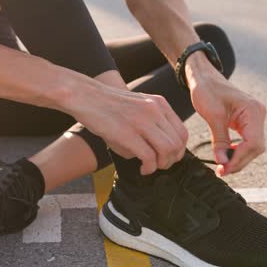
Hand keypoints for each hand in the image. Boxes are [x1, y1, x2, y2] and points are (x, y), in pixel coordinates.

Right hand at [69, 83, 187, 174]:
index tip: (168, 158)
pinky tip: (142, 169)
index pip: (182, 132)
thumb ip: (153, 125)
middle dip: (171, 160)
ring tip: (150, 168)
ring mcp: (142, 121)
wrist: (84, 96)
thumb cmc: (108, 106)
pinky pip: (149, 157)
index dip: (179, 150)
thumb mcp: (137, 107)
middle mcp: (154, 110)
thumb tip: (160, 152)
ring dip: (161, 165)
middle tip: (159, 166)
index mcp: (159, 104)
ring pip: (167, 151)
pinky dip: (149, 168)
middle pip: (177, 144)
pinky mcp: (127, 133)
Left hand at [188, 57, 265, 175]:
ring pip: (252, 147)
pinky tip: (225, 155)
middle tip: (221, 171)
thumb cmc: (208, 89)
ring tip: (222, 165)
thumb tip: (222, 162)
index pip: (253, 143)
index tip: (224, 168)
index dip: (239, 158)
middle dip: (239, 161)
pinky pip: (247, 142)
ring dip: (238, 158)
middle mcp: (258, 115)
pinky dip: (237, 151)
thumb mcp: (212, 115)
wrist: (204, 77)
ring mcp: (254, 119)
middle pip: (255, 148)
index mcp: (253, 110)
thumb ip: (220, 140)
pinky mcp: (248, 122)